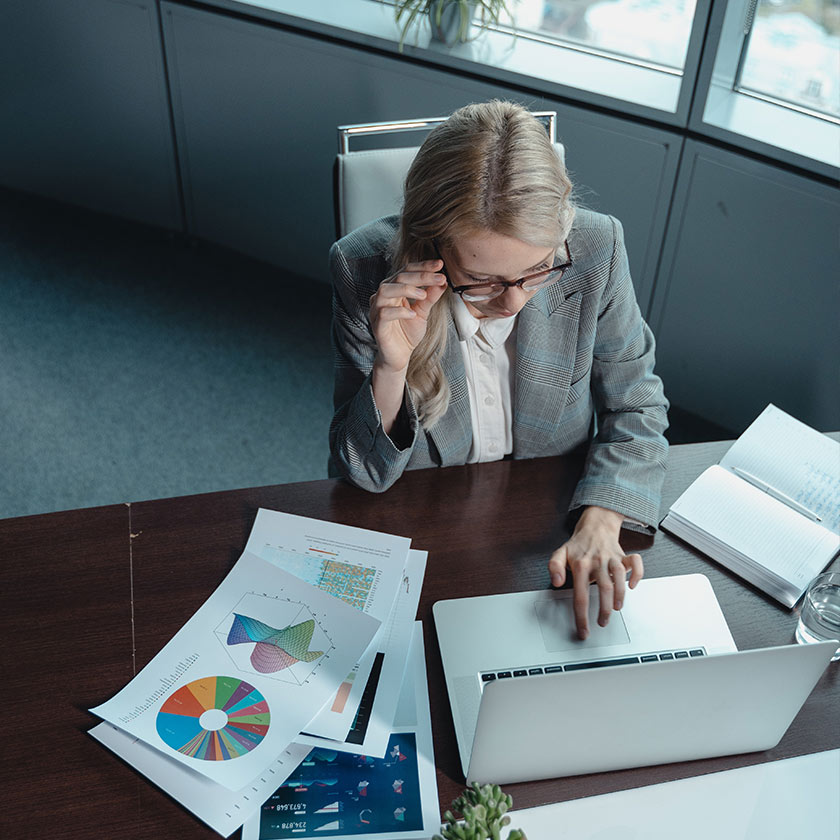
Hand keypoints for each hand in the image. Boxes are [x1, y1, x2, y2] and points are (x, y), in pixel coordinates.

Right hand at [369, 259, 447, 372]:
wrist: (400, 355)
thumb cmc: (407, 332)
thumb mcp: (423, 312)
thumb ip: (430, 297)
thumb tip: (442, 282)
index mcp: (394, 289)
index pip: (407, 271)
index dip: (423, 266)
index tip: (440, 265)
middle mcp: (383, 296)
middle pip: (399, 277)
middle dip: (421, 276)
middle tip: (440, 278)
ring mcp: (377, 309)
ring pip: (386, 290)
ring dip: (406, 289)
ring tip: (423, 295)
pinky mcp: (377, 324)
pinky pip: (384, 313)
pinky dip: (400, 311)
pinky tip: (412, 314)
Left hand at [547, 506, 642, 639]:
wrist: (595, 525)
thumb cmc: (579, 544)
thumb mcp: (560, 553)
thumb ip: (554, 567)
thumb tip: (556, 582)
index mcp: (580, 564)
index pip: (580, 595)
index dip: (582, 616)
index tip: (583, 630)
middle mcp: (597, 562)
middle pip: (603, 589)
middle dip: (604, 610)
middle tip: (602, 623)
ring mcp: (611, 558)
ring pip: (619, 577)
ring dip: (620, 595)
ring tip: (616, 609)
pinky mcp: (623, 555)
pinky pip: (635, 562)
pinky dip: (637, 574)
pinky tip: (632, 585)